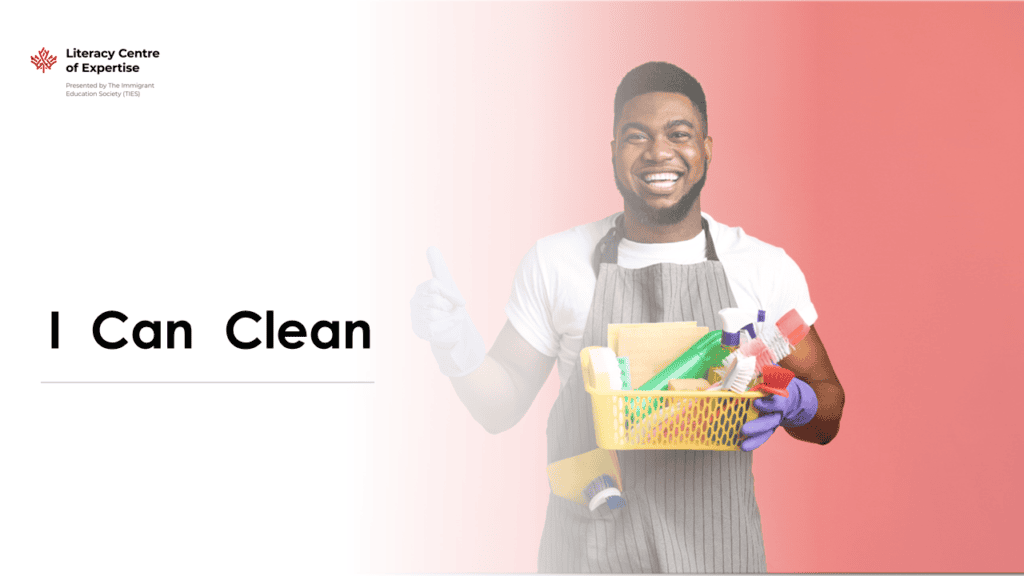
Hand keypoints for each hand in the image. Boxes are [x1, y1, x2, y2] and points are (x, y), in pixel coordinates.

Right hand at [410, 247, 485, 376]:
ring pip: (435, 314)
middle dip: (449, 308)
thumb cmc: (451, 309)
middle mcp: (416, 301)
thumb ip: (439, 267)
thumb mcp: (448, 288)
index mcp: (423, 289)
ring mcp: (416, 316)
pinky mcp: (419, 330)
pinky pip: (435, 327)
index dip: (450, 294)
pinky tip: (446, 329)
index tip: (460, 302)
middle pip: (436, 300)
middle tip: (450, 313)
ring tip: (449, 321)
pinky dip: (446, 328)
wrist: (453, 334)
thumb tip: (430, 247)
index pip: (435, 285)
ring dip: (449, 319)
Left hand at [739, 377, 817, 450]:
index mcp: (780, 397)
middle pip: (770, 421)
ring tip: (743, 446)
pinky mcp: (768, 428)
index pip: (777, 402)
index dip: (768, 404)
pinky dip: (753, 442)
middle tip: (744, 429)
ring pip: (767, 433)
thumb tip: (752, 361)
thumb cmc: (777, 382)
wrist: (792, 396)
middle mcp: (778, 412)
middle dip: (758, 426)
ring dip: (755, 440)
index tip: (756, 403)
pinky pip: (762, 437)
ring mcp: (774, 421)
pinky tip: (740, 447)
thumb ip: (766, 370)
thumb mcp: (774, 373)